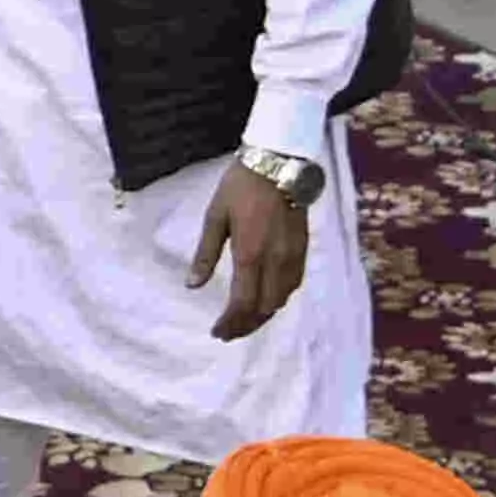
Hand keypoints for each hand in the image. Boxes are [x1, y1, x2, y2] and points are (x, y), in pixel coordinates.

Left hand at [187, 161, 310, 341]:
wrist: (280, 165)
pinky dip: (277, 300)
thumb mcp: (214, 217)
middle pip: (263, 309)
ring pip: (280, 300)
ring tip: (243, 321)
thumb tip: (192, 285)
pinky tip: (265, 301)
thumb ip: (205, 254)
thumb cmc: (240, 187)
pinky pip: (292, 286)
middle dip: (245, 326)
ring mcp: (293, 257)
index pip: (242, 303)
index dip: (230, 323)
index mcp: (250, 253)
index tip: (216, 332)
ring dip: (262, 316)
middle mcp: (275, 261)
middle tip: (227, 332)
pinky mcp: (303, 251)